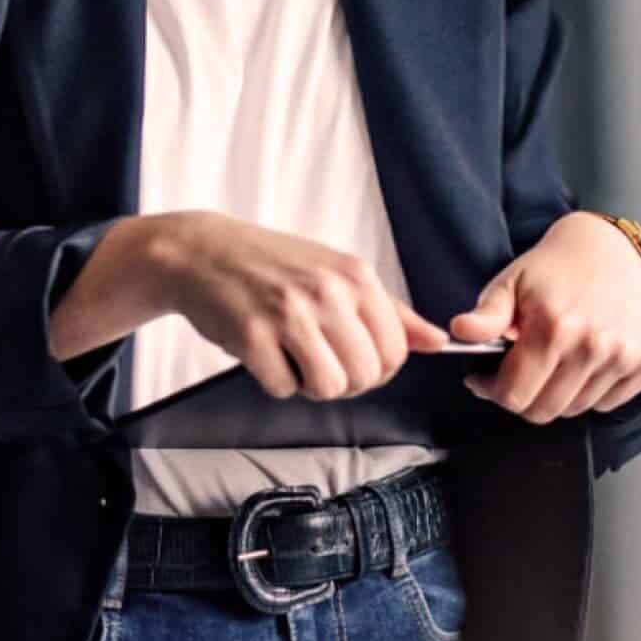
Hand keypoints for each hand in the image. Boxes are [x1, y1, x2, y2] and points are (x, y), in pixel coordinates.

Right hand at [148, 212, 451, 400]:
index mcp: (355, 276)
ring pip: (329, 387)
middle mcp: (327, 292)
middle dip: (343, 381)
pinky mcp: (252, 335)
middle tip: (316, 358)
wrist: (202, 251)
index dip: (377, 368)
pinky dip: (274, 381)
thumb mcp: (336, 272)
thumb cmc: (273, 264)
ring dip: (309, 384)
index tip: (352, 359)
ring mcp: (289, 313)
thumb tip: (438, 341)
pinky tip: (262, 352)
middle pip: (365, 375)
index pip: (396, 351)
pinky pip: (283, 389)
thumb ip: (389, 311)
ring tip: (292, 356)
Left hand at [451, 213, 640, 423]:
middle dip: (523, 399)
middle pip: (545, 410)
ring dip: (557, 396)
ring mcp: (624, 356)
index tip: (487, 380)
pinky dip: (591, 394)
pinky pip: (609, 403)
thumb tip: (460, 331)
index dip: (493, 391)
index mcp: (555, 327)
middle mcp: (593, 345)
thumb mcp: (511, 282)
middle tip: (518, 375)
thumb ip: (486, 315)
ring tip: (552, 365)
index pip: (515, 395)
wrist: (610, 247)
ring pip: (576, 409)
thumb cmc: (555, 267)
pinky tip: (581, 365)